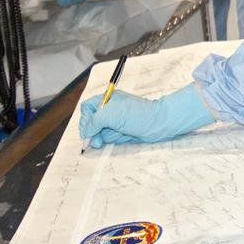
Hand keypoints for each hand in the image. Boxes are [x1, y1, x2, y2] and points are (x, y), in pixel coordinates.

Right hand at [78, 84, 215, 148]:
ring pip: (99, 131)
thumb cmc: (137, 114)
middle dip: (90, 132)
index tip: (88, 131)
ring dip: (98, 138)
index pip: (87, 109)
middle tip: (94, 141)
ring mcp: (116, 121)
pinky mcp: (122, 131)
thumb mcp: (110, 114)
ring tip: (101, 143)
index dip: (85, 120)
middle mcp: (110, 110)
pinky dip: (106, 141)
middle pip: (91, 122)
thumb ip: (94, 121)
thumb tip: (87, 133)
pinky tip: (107, 143)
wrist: (158, 123)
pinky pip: (108, 137)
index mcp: (107, 100)